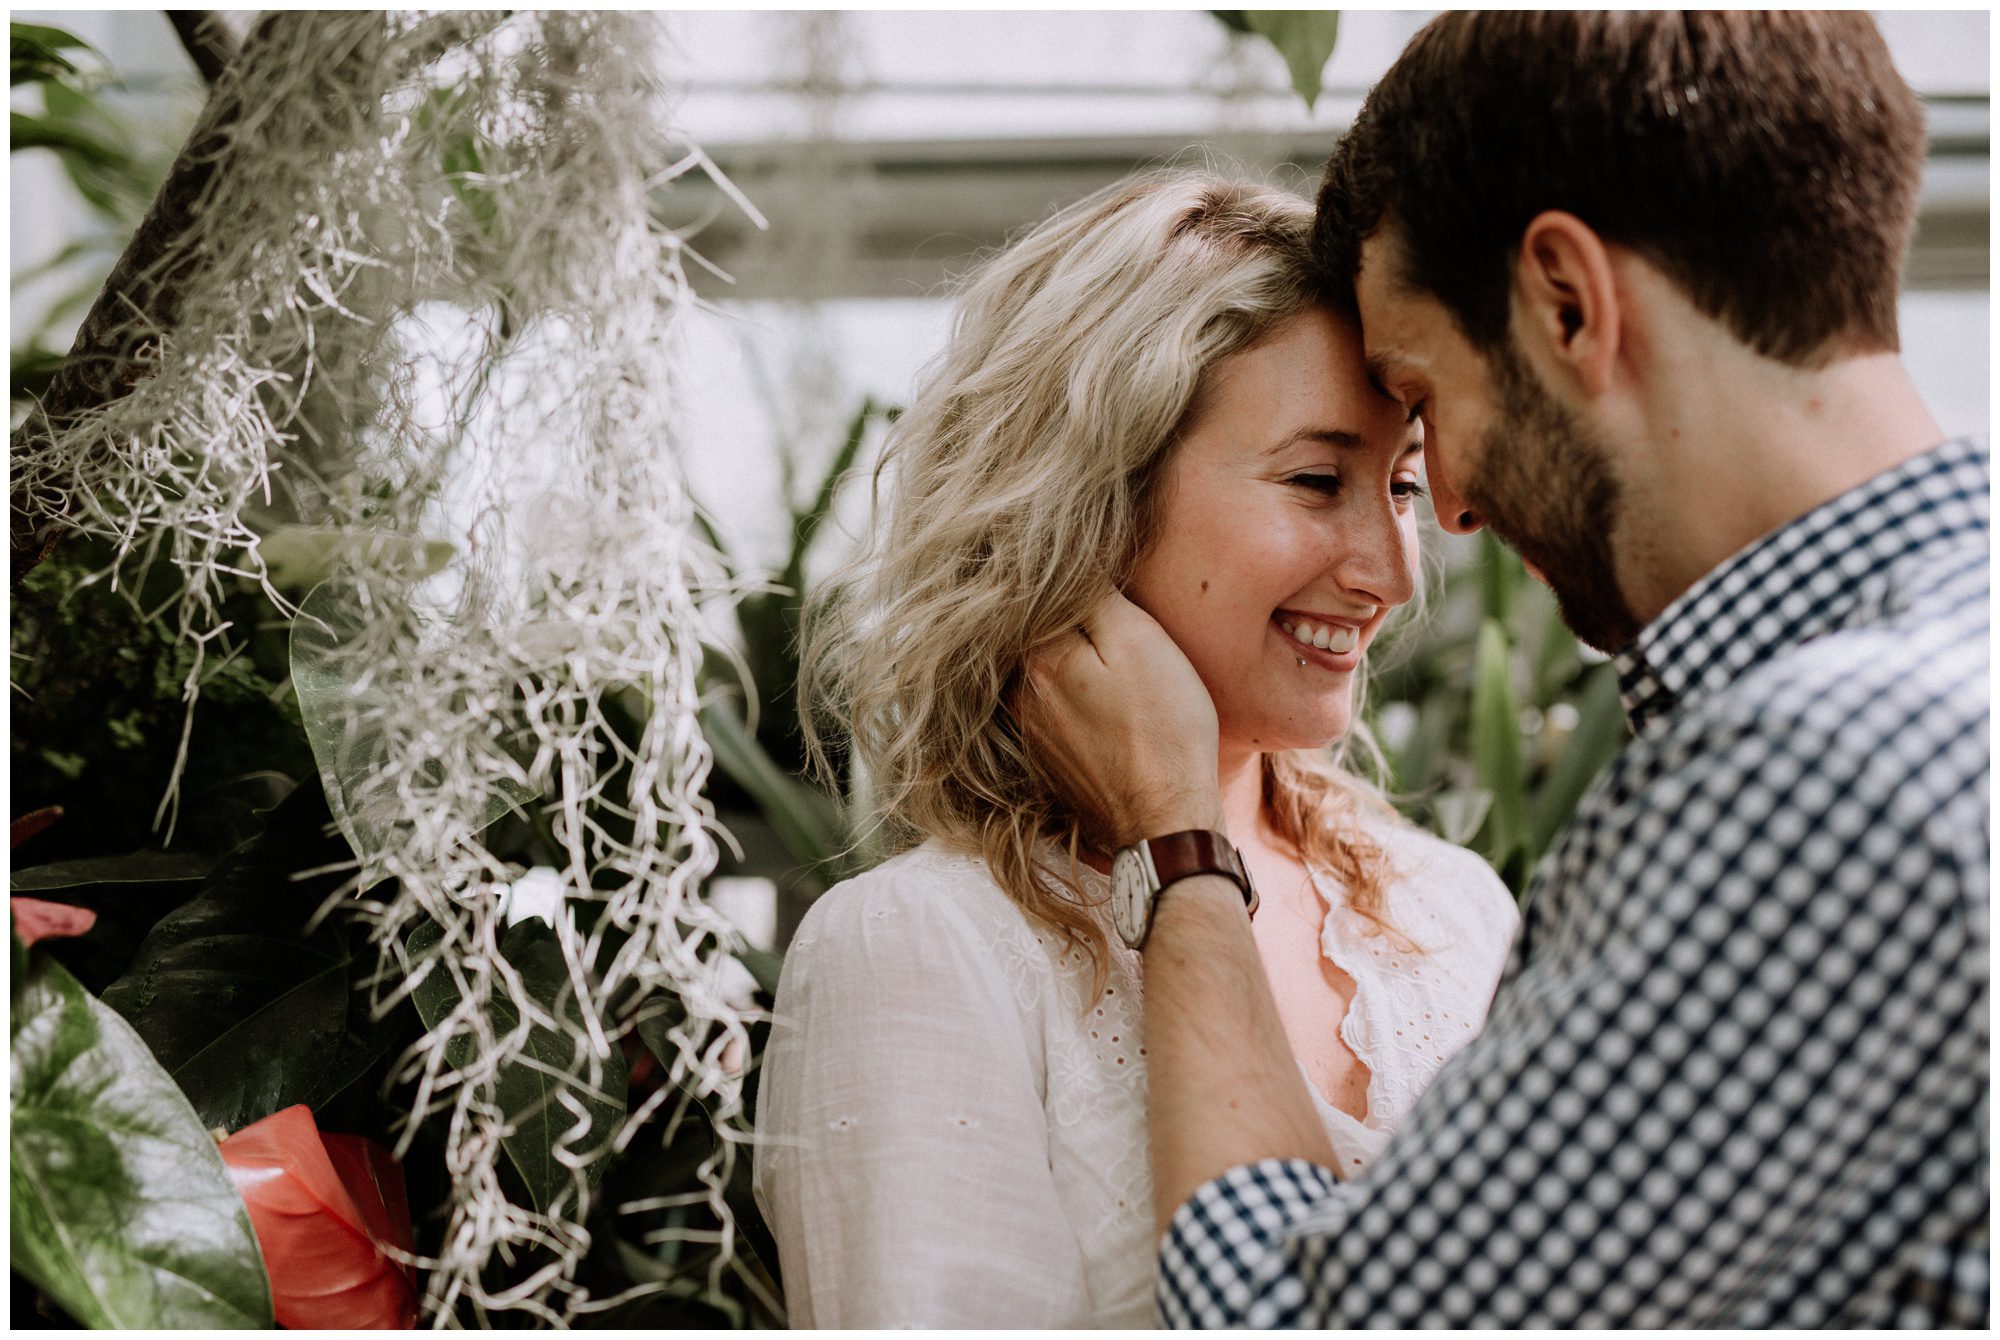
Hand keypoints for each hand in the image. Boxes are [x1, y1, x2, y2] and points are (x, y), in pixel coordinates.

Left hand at [1018, 590, 1223, 846]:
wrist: (1166, 820)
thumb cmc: (1164, 727)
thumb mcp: (1140, 641)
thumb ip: (1094, 598)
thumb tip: (1065, 566)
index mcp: (1038, 658)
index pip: (1040, 597)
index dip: (1071, 581)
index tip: (1098, 576)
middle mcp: (1021, 694)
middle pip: (1039, 635)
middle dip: (1068, 620)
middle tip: (1110, 611)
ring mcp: (1030, 730)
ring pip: (1045, 672)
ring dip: (1071, 659)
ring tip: (1113, 657)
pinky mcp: (1049, 758)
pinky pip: (1054, 708)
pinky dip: (1074, 696)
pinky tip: (1109, 702)